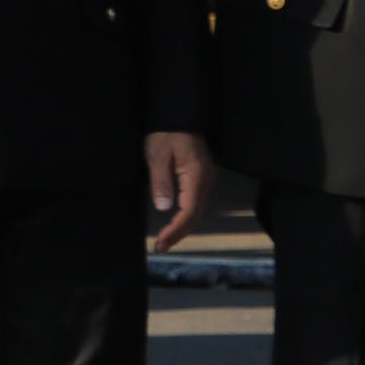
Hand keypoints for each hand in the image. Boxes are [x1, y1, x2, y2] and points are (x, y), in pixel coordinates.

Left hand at [143, 129, 214, 252]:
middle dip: (179, 233)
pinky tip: (176, 224)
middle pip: (196, 215)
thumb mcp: (157, 155)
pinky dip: (186, 217)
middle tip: (161, 247)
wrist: (178, 117)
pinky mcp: (202, 179)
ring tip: (166, 241)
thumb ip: (161, 181)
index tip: (161, 242)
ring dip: (183, 227)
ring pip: (198, 211)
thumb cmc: (165, 134)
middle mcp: (207, 182)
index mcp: (197, 177)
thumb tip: (164, 209)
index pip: (189, 211)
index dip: (176, 229)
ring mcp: (207, 180)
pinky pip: (196, 203)